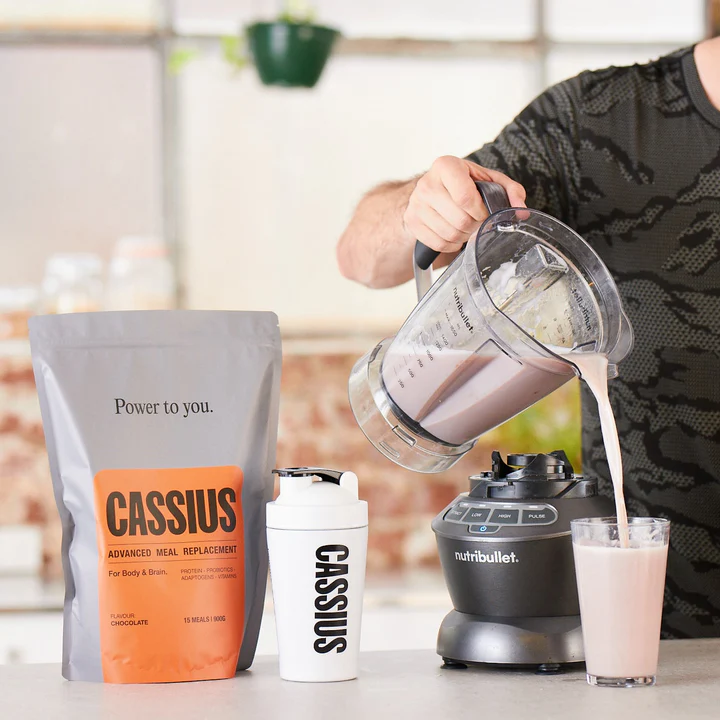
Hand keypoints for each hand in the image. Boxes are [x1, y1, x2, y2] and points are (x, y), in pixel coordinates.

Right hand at [403, 156, 526, 255]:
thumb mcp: (488, 179)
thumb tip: (521, 211)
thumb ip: (510, 190)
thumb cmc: (463, 183)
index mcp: (446, 166)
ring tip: (466, 227)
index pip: (465, 196)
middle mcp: (427, 184)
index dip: (480, 211)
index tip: (484, 212)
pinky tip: (454, 234)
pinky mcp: (412, 221)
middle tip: (477, 221)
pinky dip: (451, 244)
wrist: (431, 189)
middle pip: (460, 219)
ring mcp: (416, 204)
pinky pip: (438, 243)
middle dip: (474, 226)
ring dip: (464, 236)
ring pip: (449, 234)